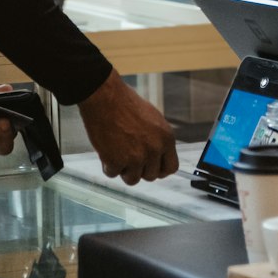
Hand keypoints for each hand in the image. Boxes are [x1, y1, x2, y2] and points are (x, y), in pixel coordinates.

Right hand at [78, 70, 178, 185]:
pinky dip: (107, 165)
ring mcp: (135, 157)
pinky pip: (112, 174)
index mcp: (166, 139)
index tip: (150, 168)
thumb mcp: (154, 120)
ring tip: (117, 153)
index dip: (160, 170)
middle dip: (139, 169)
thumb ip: (158, 140)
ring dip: (123, 170)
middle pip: (150, 176)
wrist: (105, 98)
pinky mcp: (116, 161)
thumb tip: (158, 157)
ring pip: (132, 179)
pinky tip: (106, 150)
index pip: (171, 167)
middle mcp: (154, 150)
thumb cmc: (126, 105)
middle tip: (128, 157)